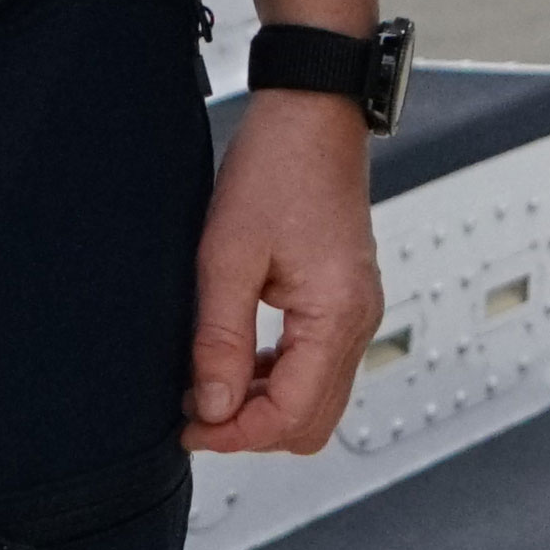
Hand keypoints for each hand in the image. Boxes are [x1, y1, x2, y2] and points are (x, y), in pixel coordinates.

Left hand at [181, 90, 384, 453]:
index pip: (290, 415)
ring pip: (316, 400)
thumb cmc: (277, 168)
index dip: (235, 434)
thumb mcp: (227, 257)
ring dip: (262, 405)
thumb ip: (220, 341)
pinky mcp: (345, 301)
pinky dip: (276, 377)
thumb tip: (214, 408)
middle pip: (311, 423)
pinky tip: (237, 358)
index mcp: (336, 315)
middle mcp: (359, 320)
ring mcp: (357, 312)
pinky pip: (317, 367)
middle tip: (196, 411)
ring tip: (208, 383)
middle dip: (251, 428)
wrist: (311, 115)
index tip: (189, 426)